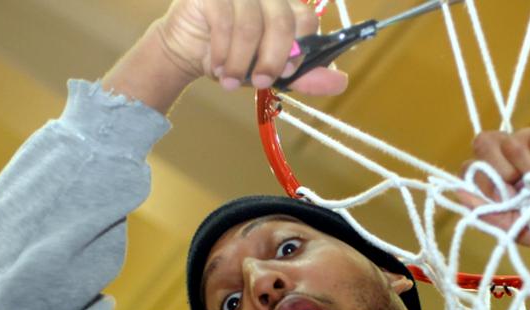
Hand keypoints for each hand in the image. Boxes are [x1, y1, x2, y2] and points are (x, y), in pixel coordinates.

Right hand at [156, 0, 346, 94]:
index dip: (299, 49)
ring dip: (240, 62)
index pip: (306, 20)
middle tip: (258, 83)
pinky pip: (224, 22)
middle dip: (271, 60)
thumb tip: (341, 82)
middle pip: (283, 22)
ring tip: (229, 80)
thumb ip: (305, 76)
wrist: (188, 52)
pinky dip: (221, 52)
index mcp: (285, 7)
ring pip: (251, 27)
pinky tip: (215, 66)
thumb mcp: (273, 71)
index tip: (285, 74)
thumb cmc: (234, 58)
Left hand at [460, 116, 529, 264]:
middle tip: (523, 187)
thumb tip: (455, 193)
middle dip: (498, 170)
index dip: (480, 180)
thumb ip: (486, 212)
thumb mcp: (518, 228)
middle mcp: (516, 154)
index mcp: (502, 177)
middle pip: (483, 142)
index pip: (471, 164)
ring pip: (511, 141)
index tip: (501, 197)